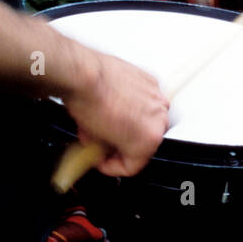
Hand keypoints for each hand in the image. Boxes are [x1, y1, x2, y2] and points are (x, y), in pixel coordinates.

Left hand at [62, 53, 169, 176]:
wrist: (83, 74)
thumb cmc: (88, 102)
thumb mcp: (94, 140)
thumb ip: (106, 149)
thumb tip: (105, 148)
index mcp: (149, 139)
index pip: (132, 166)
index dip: (111, 166)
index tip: (102, 161)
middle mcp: (159, 119)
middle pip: (142, 142)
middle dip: (121, 143)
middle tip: (103, 140)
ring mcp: (157, 99)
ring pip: (145, 119)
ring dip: (127, 122)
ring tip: (105, 119)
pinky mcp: (151, 82)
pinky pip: (144, 100)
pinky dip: (130, 102)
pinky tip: (112, 101)